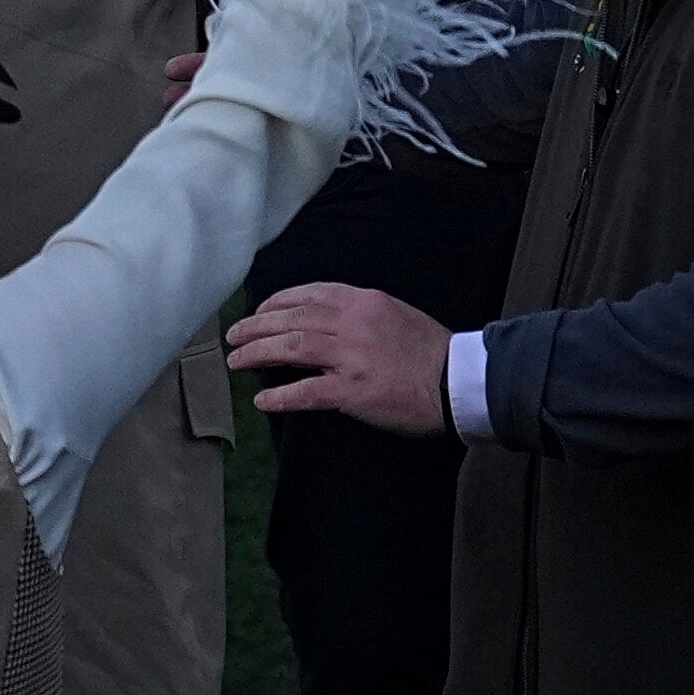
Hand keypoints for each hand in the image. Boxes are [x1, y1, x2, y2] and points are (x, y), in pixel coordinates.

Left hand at [230, 280, 452, 429]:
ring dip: (257, 353)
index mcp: (367, 302)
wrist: (458, 380)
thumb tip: (325, 327)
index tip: (260, 310)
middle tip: (235, 337)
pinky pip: (305, 391)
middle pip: (294, 318)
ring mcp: (352, 356)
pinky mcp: (352, 390)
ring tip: (237, 361)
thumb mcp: (397, 317)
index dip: (279, 301)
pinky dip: (279, 396)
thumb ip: (361, 318)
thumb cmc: (431, 353)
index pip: (312, 294)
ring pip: (292, 346)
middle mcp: (356, 323)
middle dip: (257, 326)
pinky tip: (263, 401)